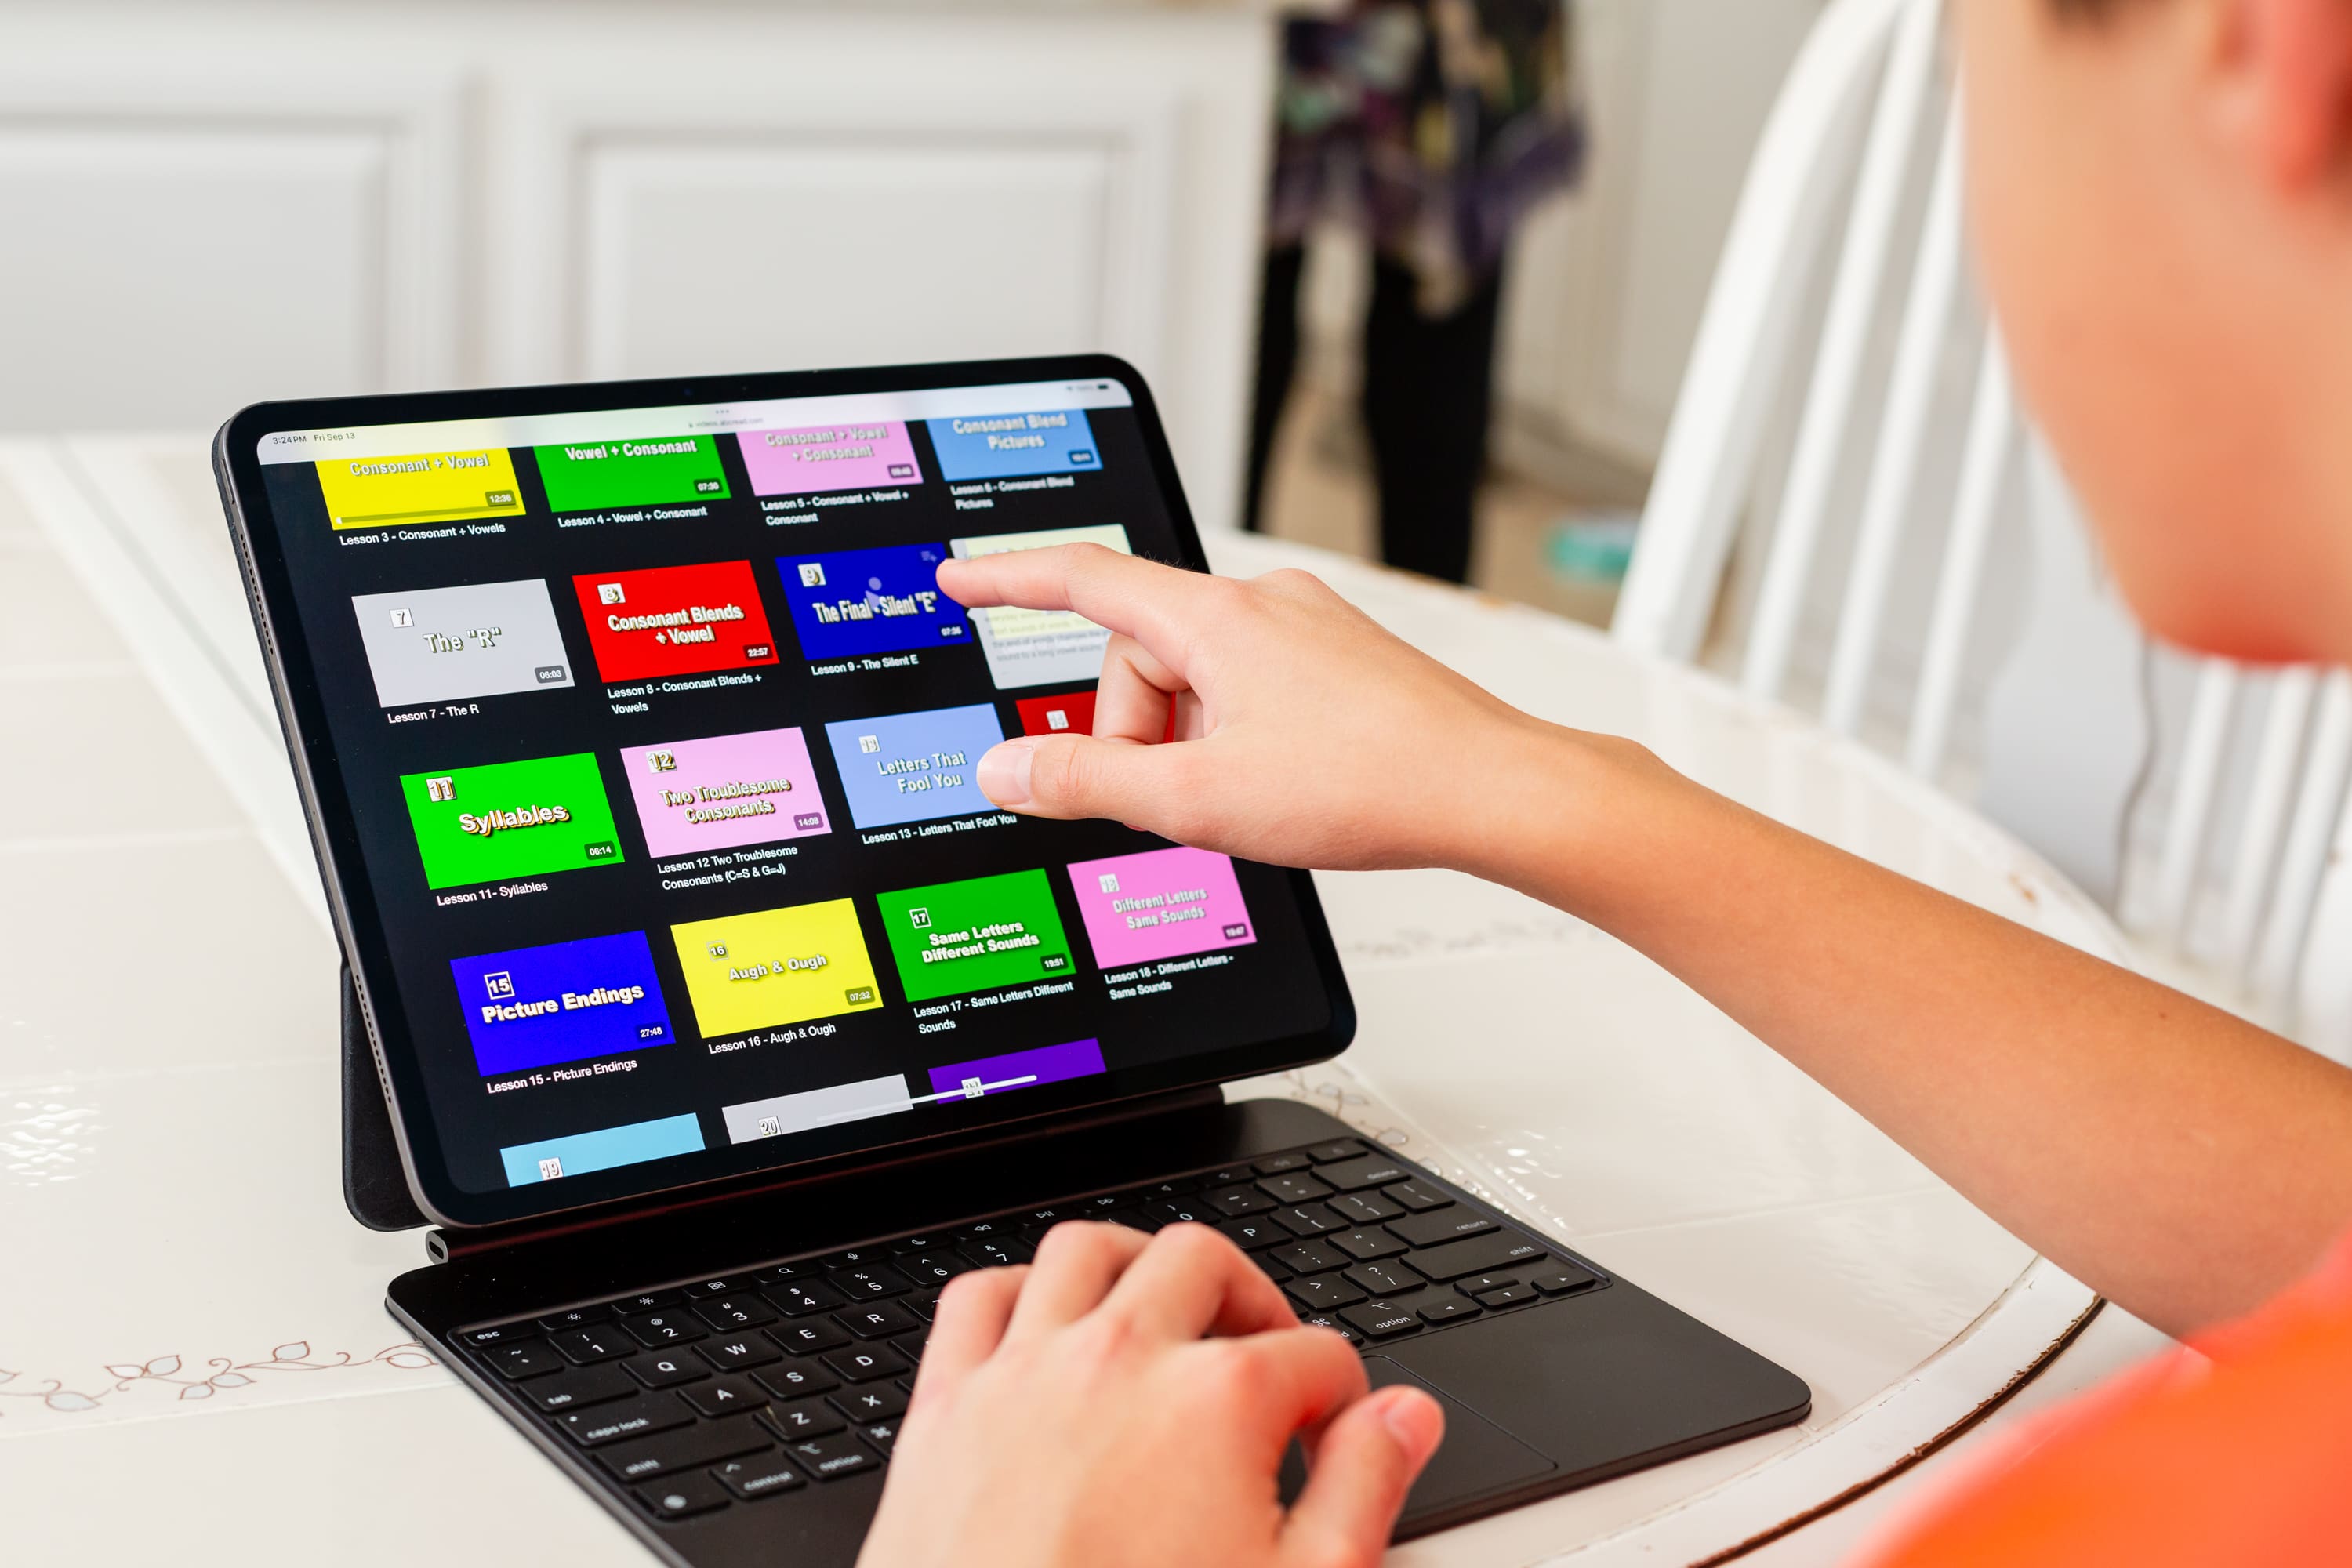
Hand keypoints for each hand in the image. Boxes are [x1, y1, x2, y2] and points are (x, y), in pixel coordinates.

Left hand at [857, 1221, 1443, 1567]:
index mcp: (1216, 1403)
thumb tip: (1403, 1417)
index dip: (1339, 1393)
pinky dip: (1017, 1293)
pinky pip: (977, 1298)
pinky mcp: (945, 1407)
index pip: (1315, 1352)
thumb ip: (1363, 1490)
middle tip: (1261, 1356)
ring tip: (1162, 1314)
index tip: (1329, 1431)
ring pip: (1085, 1250)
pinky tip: (1045, 1330)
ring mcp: (1024, 1374)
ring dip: (1135, 1266)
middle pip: (1202, 1262)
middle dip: (1249, 1298)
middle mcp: (1119, 1360)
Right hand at [935, 545, 1570, 873]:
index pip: (1083, 580)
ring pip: (1198, 681)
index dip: (1009, 579)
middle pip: (1141, 657)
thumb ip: (1087, 783)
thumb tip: (1008, 769)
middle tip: (1176, 799)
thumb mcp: (1197, 800)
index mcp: (1215, 618)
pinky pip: (1249, 689)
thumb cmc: (1370, 783)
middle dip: (1136, 733)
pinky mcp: (1340, 662)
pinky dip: (1236, 738)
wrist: (1491, 791)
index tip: (962, 577)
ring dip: (1191, 743)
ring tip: (1243, 801)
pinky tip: (1280, 788)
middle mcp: (1262, 605)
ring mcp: (1307, 629)